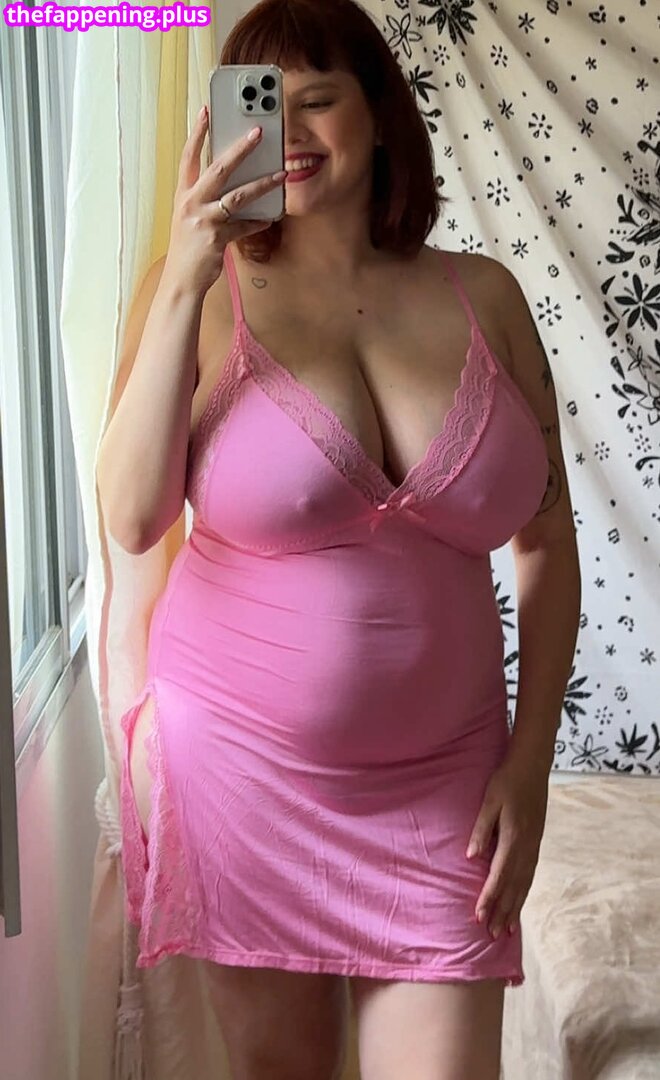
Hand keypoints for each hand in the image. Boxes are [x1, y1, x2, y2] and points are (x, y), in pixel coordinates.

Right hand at [164, 107, 285, 296]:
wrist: (181, 280)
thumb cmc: (189, 248)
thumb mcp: (192, 219)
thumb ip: (209, 201)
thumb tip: (235, 186)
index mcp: (183, 195)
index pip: (189, 157)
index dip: (198, 133)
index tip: (207, 111)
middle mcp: (191, 203)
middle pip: (218, 168)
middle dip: (239, 148)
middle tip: (258, 132)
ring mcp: (203, 220)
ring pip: (237, 195)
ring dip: (262, 184)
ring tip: (280, 174)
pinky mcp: (216, 237)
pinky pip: (244, 226)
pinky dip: (258, 221)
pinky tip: (270, 216)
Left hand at [466, 753, 548, 938]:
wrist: (533, 767)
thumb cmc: (507, 781)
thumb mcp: (489, 800)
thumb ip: (481, 829)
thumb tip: (471, 857)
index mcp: (512, 836)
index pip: (499, 874)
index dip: (489, 897)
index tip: (478, 916)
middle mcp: (526, 846)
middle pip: (513, 886)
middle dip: (501, 911)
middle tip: (490, 934)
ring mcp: (534, 846)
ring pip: (524, 883)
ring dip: (514, 907)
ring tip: (505, 929)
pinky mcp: (536, 843)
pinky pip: (530, 874)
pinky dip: (524, 892)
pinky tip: (519, 903)